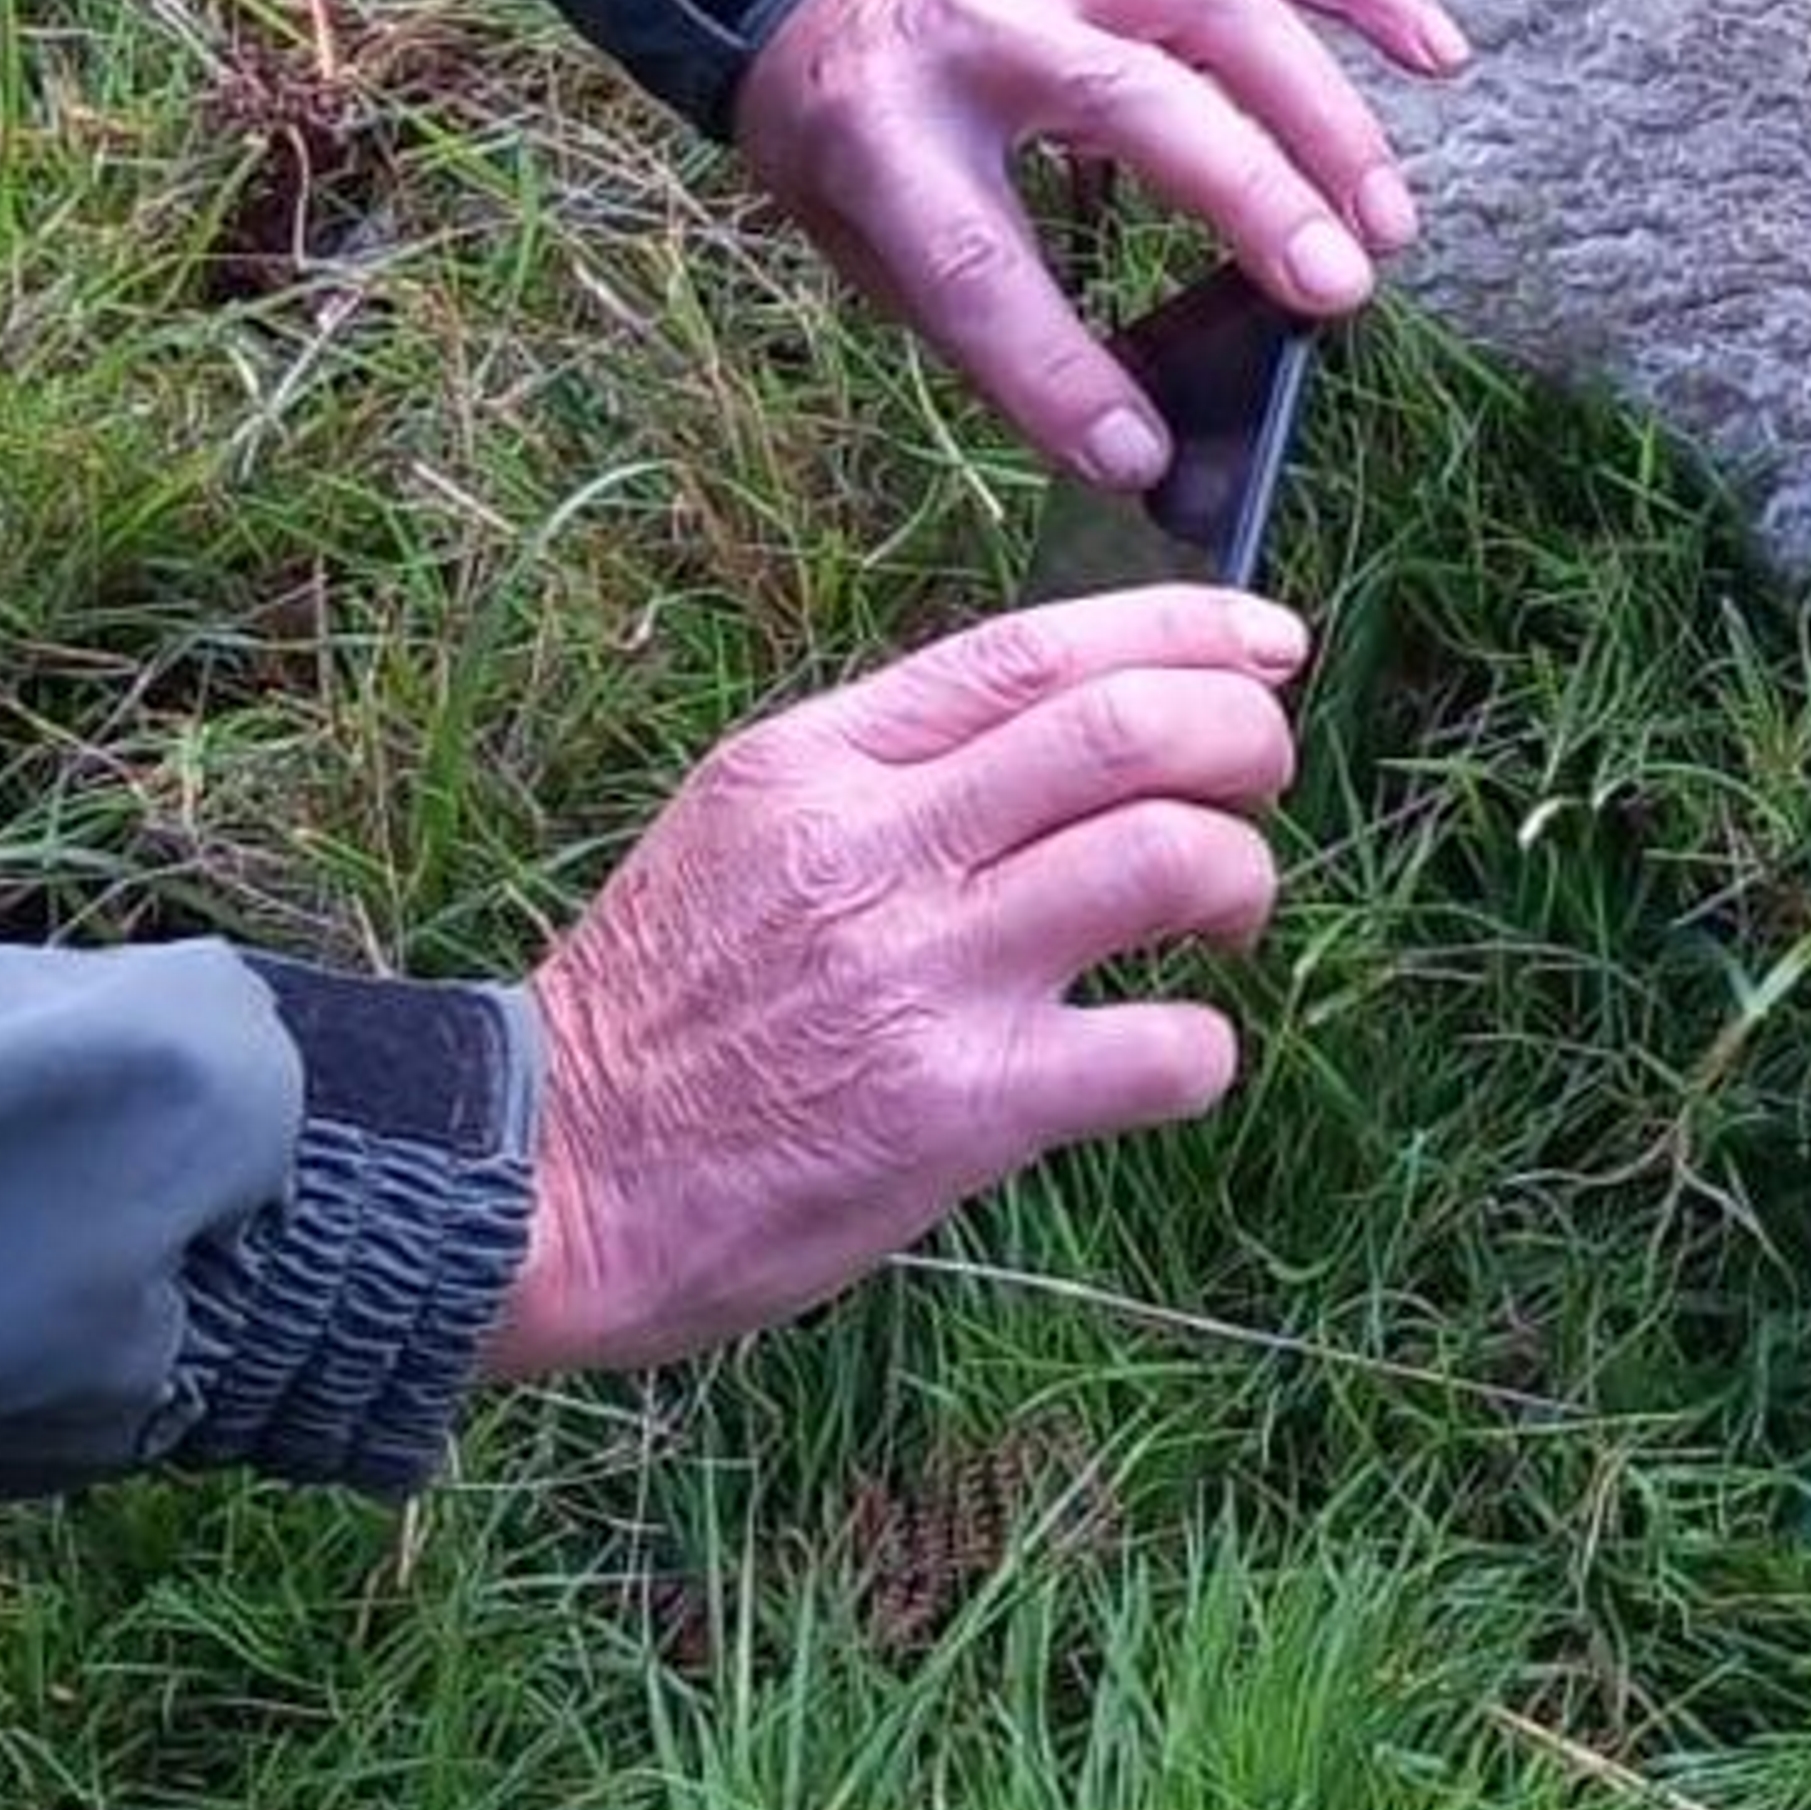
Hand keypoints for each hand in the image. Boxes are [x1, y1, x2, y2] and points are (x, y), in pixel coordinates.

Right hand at [486, 588, 1310, 1379]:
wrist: (543, 1179)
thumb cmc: (662, 1012)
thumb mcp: (744, 830)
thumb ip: (893, 771)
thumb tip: (1074, 727)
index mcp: (817, 763)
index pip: (1034, 647)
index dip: (1184, 630)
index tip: (1267, 645)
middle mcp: (873, 847)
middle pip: (1131, 728)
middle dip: (1244, 739)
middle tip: (1258, 786)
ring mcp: (920, 974)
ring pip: (1170, 858)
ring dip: (1241, 879)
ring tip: (1222, 920)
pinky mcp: (959, 1107)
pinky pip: (1163, 1050)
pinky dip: (1204, 1049)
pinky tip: (1167, 1059)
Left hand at [733, 0, 1469, 486]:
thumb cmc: (853, 126)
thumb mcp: (858, 232)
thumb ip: (982, 316)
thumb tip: (1133, 437)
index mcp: (880, 124)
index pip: (971, 259)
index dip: (1054, 367)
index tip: (1137, 456)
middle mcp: (985, 22)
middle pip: (1138, 107)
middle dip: (1251, 201)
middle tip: (1340, 297)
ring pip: (1230, 13)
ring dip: (1327, 119)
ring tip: (1388, 225)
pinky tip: (1439, 57)